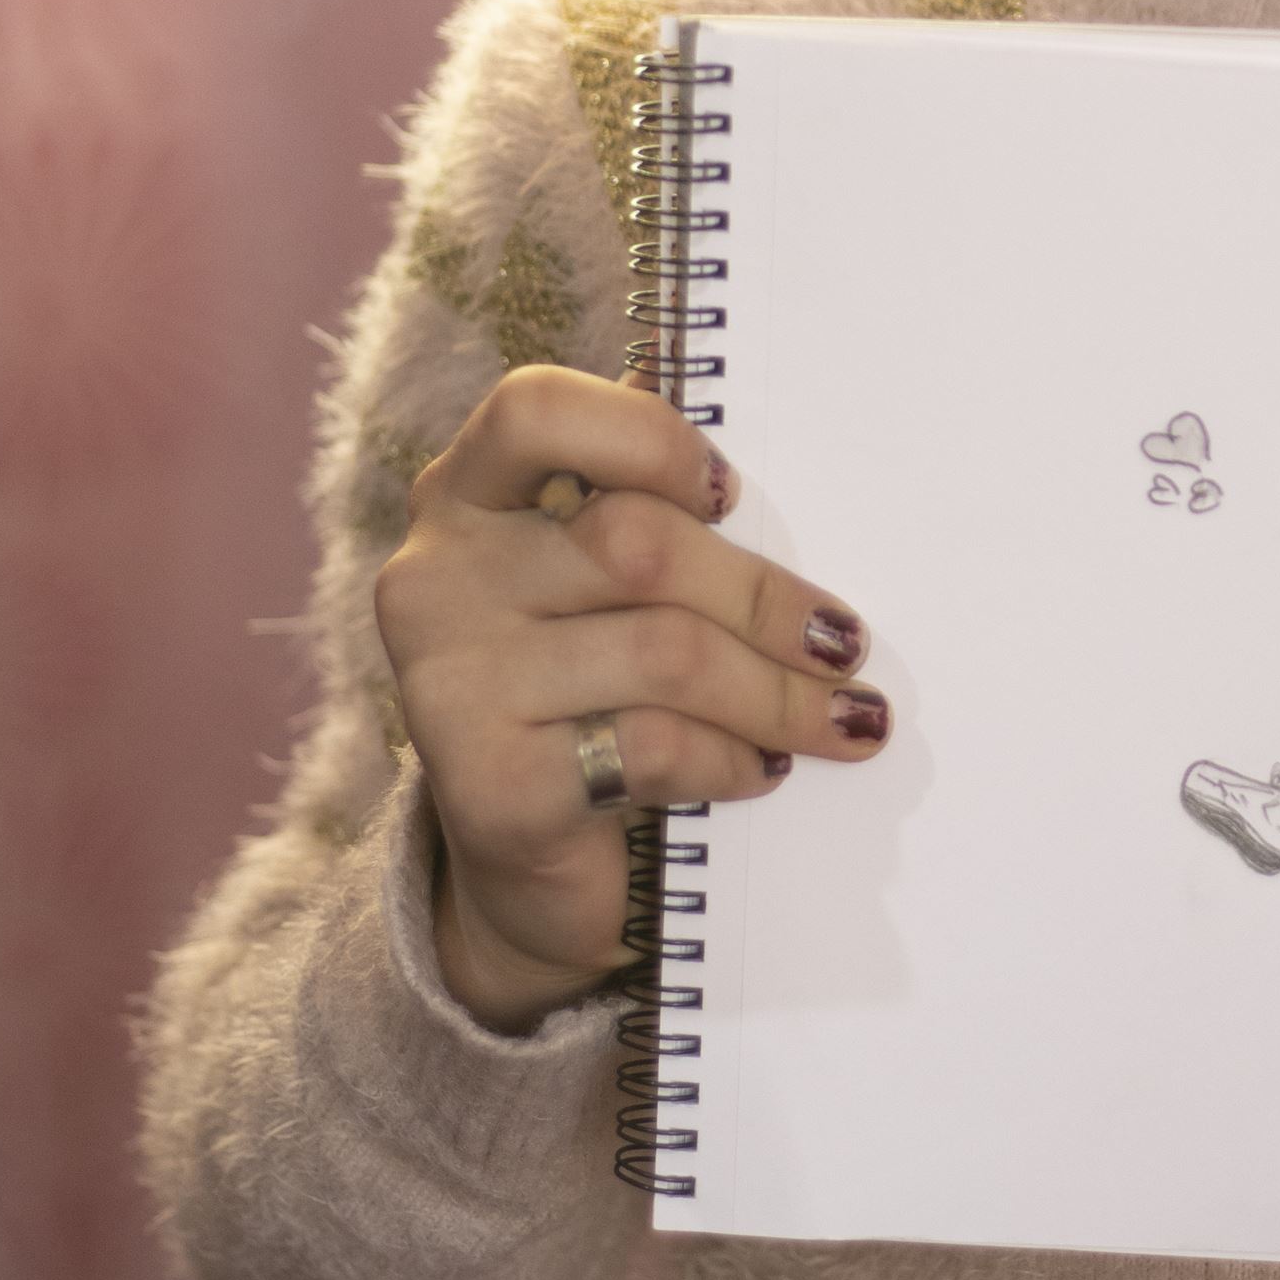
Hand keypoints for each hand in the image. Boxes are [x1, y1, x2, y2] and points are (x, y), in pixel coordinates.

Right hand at [372, 368, 889, 1031]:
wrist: (526, 869)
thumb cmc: (591, 696)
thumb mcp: (605, 594)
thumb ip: (657, 519)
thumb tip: (806, 470)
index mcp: (464, 497)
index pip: (534, 410)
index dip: (647, 438)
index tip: (731, 494)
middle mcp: (433, 579)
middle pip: (637, 545)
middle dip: (765, 599)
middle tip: (846, 644)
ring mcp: (452, 685)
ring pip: (664, 653)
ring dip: (777, 692)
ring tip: (839, 719)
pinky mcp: (490, 788)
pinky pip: (654, 746)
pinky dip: (732, 758)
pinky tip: (763, 769)